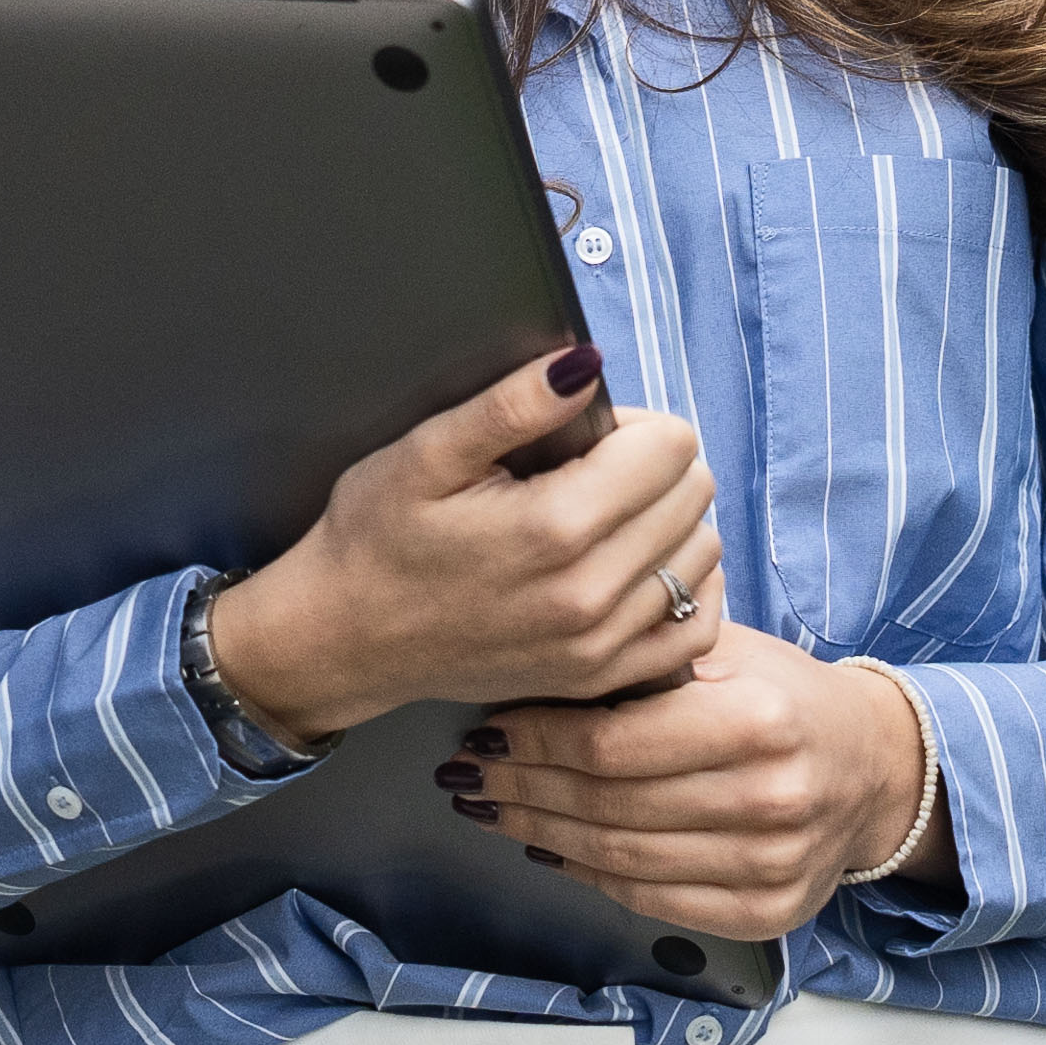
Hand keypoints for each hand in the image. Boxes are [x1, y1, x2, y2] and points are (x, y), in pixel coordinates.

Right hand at [199, 353, 718, 746]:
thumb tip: (585, 365)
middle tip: (587, 475)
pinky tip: (638, 569)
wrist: (343, 639)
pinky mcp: (600, 679)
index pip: (671, 445)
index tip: (582, 439)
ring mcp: (600, 646)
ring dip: (669, 524)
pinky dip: (681, 589)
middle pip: (693, 493)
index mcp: (553, 528)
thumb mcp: (425, 453)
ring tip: (606, 520)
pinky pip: (697, 626)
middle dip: (651, 467)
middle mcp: (590, 594)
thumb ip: (511, 405)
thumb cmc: (376, 540)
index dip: (630, 424)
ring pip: (702, 554)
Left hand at [439, 623, 937, 942]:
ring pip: (620, 860)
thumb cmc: (784, 698)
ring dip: (539, 834)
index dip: (534, 740)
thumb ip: (644, 660)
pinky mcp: (768, 912)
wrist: (873, 767)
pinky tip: (550, 849)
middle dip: (520, 788)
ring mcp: (773, 865)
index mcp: (759, 721)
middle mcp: (771, 798)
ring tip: (491, 809)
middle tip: (467, 773)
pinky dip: (589, 876)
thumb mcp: (726, 651)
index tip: (486, 730)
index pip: (610, 743)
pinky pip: (653, 901)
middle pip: (607, 805)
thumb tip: (533, 672)